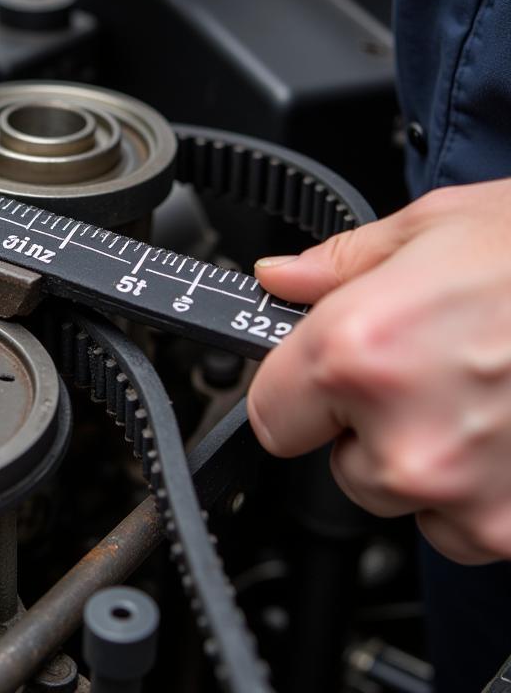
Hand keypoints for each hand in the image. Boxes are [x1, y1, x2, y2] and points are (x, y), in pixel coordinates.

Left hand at [248, 180, 510, 563]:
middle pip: (337, 464)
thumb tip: (278, 280)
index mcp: (358, 353)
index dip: (293, 392)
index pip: (269, 415)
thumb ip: (334, 266)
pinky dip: (481, 491)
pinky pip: (467, 527)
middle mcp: (404, 435)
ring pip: (404, 498)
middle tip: (423, 371)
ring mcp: (468, 493)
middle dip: (364, 424)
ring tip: (478, 397)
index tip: (316, 378)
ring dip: (425, 461)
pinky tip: (510, 431)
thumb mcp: (427, 229)